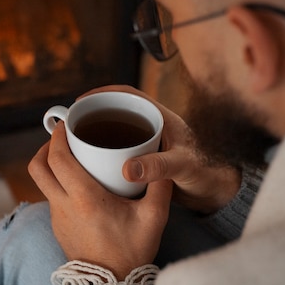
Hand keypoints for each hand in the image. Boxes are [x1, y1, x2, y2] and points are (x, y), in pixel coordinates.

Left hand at [28, 122, 172, 279]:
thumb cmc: (132, 252)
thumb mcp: (154, 218)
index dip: (58, 137)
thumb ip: (160, 186)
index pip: (58, 159)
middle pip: (38, 167)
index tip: (68, 124)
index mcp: (84, 199)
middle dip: (46, 147)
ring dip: (52, 165)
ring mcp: (58, 218)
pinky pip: (51, 197)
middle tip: (63, 137)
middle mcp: (64, 206)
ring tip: (73, 156)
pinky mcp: (58, 227)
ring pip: (42, 182)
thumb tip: (161, 162)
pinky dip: (59, 183)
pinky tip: (79, 183)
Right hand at [80, 85, 240, 213]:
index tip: (80, 101)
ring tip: (74, 145)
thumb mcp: (182, 167)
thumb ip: (158, 166)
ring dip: (96, 135)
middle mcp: (152, 127)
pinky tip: (90, 164)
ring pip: (116, 132)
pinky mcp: (145, 159)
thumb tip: (127, 169)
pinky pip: (119, 150)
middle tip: (69, 127)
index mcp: (161, 117)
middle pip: (117, 112)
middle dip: (93, 115)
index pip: (128, 95)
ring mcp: (148, 143)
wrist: (216, 191)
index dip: (103, 93)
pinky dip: (104, 154)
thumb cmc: (206, 172)